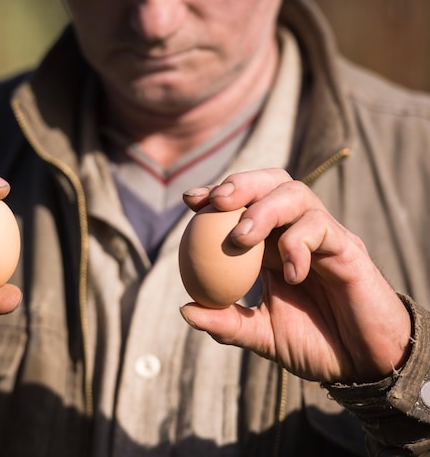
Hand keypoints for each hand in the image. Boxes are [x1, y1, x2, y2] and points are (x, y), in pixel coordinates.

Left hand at [180, 168, 410, 383]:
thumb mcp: (261, 336)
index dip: (217, 195)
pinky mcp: (348, 247)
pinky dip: (298, 244)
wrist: (361, 364)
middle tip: (214, 201)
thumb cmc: (314, 344)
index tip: (190, 202)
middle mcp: (296, 231)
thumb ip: (226, 323)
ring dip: (265, 209)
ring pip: (296, 193)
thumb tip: (184, 310)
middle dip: (240, 184)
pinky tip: (290, 274)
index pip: (244, 204)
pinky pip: (321, 228)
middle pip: (271, 182)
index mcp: (270, 245)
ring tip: (241, 237)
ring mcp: (323, 236)